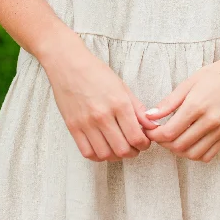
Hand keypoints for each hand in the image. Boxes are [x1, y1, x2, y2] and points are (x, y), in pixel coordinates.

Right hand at [40, 29, 157, 161]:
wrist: (68, 64)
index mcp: (119, 103)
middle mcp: (103, 115)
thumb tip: (151, 126)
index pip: (136, 137)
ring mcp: (86, 123)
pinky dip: (98, 156)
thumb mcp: (122, 86)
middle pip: (122, 150)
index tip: (144, 142)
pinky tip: (103, 148)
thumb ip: (138, 108)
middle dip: (133, 152)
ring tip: (119, 147)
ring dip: (115, 156)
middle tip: (134, 147)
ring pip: (105, 154)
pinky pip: (87, 152)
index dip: (144, 145)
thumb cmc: (96, 72)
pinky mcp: (73, 127)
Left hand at [142, 54, 219, 162]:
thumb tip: (149, 116)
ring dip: (178, 150)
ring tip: (173, 139)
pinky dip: (195, 154)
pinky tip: (190, 143)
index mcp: (196, 106)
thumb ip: (168, 102)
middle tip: (160, 135)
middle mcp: (209, 121)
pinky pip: (207, 156)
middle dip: (164, 143)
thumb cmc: (214, 76)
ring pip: (192, 154)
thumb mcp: (188, 84)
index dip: (155, 135)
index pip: (169, 132)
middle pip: (179, 145)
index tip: (150, 131)